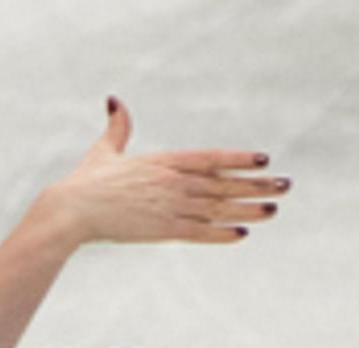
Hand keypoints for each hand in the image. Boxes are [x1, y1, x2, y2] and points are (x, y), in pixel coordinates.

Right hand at [37, 99, 284, 249]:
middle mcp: (172, 183)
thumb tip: (114, 101)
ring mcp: (169, 207)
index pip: (210, 158)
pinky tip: (242, 233)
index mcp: (163, 162)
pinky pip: (199, 233)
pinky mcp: (160, 231)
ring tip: (274, 210)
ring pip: (217, 208)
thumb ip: (118, 127)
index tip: (264, 160)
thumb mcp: (106, 150)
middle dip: (257, 185)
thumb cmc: (87, 181)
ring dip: (248, 209)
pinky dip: (221, 234)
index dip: (238, 159)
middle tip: (286, 186)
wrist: (72, 209)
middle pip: (222, 183)